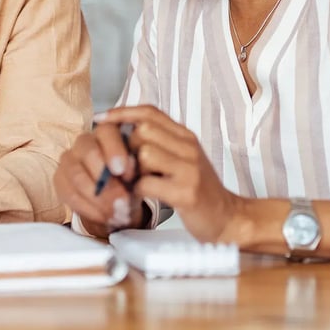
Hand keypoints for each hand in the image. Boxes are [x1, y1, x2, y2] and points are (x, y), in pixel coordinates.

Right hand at [54, 122, 145, 237]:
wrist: (117, 198)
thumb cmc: (129, 178)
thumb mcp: (139, 172)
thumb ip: (135, 168)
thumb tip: (129, 170)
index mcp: (107, 131)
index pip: (106, 132)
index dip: (115, 152)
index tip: (126, 173)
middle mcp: (84, 141)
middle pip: (89, 153)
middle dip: (107, 181)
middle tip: (123, 202)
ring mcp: (69, 159)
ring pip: (78, 177)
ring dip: (99, 200)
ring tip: (118, 214)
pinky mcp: (59, 178)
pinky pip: (70, 194)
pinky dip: (89, 210)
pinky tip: (105, 217)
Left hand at [104, 105, 241, 243]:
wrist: (228, 218)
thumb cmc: (198, 188)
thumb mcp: (182, 157)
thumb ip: (160, 142)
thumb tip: (123, 130)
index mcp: (185, 136)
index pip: (150, 112)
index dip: (122, 112)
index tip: (101, 119)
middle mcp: (189, 147)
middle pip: (143, 131)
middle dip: (128, 148)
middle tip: (128, 167)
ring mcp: (189, 169)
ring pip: (144, 154)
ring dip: (133, 171)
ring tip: (138, 183)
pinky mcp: (186, 192)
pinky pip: (147, 183)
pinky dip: (138, 191)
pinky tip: (144, 197)